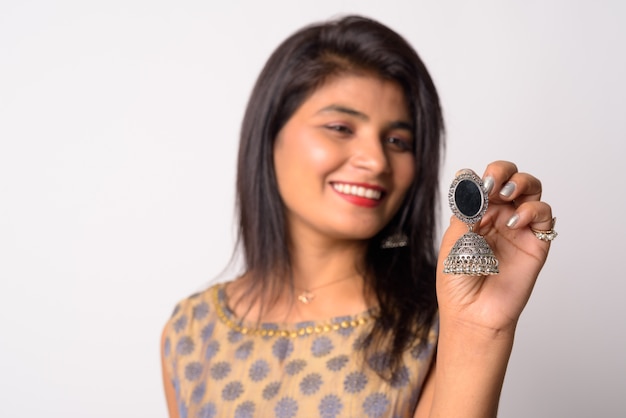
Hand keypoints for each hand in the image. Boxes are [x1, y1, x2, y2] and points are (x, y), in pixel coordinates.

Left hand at [436, 160, 554, 334]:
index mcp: (474, 213)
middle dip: (503, 171)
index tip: (476, 183)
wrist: (472, 313)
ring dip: (521, 183)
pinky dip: (531, 210)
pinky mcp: (535, 242)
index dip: (482, 176)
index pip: (484, 181)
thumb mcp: (453, 239)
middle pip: (510, 178)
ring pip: (531, 190)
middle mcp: (497, 216)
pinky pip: (543, 215)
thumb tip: (468, 177)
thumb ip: (465, 209)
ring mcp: (517, 228)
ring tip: (506, 195)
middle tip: (493, 183)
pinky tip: (513, 221)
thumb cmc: (457, 281)